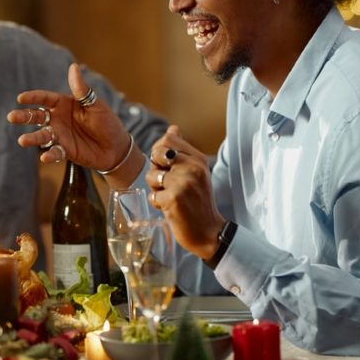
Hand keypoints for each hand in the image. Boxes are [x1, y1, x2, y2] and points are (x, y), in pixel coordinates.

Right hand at [7, 63, 131, 169]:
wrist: (116, 147)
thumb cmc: (107, 122)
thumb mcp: (96, 105)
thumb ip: (81, 90)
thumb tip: (74, 67)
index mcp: (64, 104)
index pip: (45, 98)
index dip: (33, 97)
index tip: (21, 98)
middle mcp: (58, 119)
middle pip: (37, 116)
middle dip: (24, 116)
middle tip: (12, 117)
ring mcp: (60, 135)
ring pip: (42, 135)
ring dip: (32, 138)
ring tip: (22, 140)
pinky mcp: (64, 151)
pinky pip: (54, 152)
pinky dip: (49, 155)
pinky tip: (45, 157)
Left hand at [145, 126, 224, 260]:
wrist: (209, 232)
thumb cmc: (198, 202)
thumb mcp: (195, 172)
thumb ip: (181, 150)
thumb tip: (173, 128)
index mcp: (198, 159)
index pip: (167, 140)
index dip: (160, 154)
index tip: (169, 168)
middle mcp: (193, 167)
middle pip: (156, 154)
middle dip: (156, 170)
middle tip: (169, 184)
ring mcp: (184, 182)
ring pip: (151, 175)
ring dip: (156, 189)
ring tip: (172, 197)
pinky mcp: (174, 198)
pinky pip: (152, 195)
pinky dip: (157, 203)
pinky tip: (171, 208)